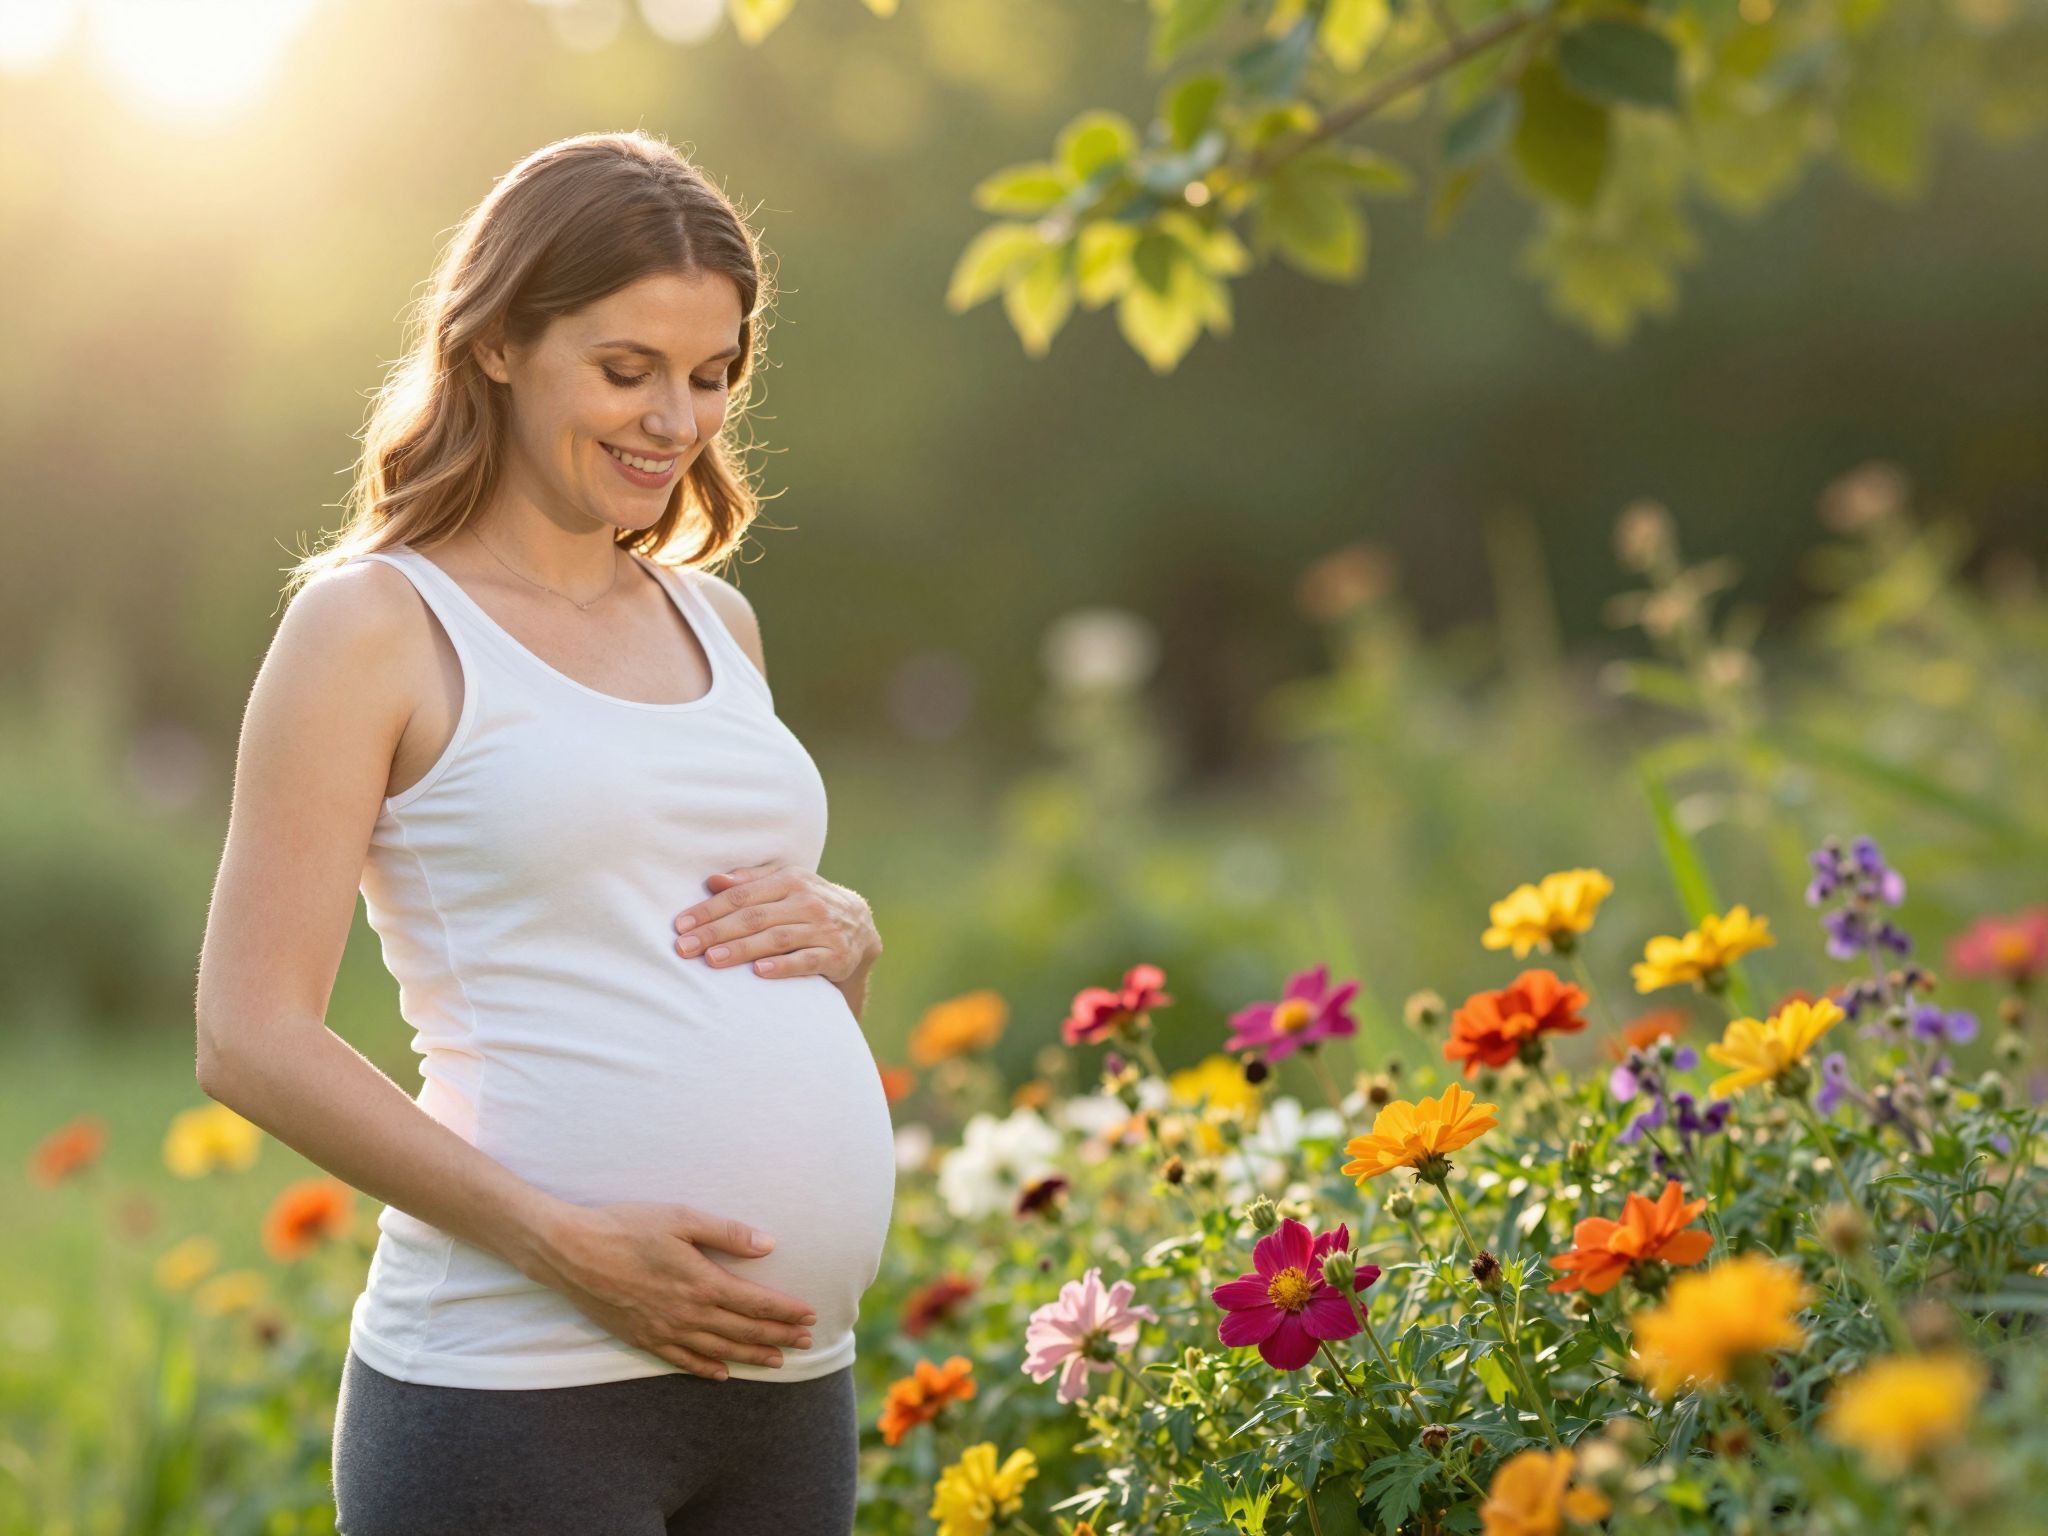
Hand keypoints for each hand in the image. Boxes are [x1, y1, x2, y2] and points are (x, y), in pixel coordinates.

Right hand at [531, 1201, 817, 1379]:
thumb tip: (770, 1244)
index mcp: (701, 1282)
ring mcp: (664, 1330)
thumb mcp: (681, 1218)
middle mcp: (687, 1313)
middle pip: (743, 1331)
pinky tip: (721, 1373)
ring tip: (778, 1362)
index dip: (785, 1312)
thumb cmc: (627, 1226)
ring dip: (751, 1357)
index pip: (756, 1303)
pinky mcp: (642, 1338)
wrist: (571, 1251)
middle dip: (779, 1337)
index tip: (810, 1315)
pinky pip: (681, 1360)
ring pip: (718, 1350)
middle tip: (807, 1343)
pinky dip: (705, 1369)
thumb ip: (727, 1232)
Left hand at [673, 860, 880, 982]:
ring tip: (712, 960)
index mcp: (790, 880)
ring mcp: (823, 928)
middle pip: (754, 917)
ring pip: (776, 938)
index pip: (742, 895)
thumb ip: (750, 881)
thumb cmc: (808, 903)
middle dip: (715, 932)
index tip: (680, 925)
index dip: (709, 910)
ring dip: (742, 949)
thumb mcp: (785, 884)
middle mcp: (807, 901)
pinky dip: (782, 966)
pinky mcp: (835, 955)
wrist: (860, 927)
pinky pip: (806, 961)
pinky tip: (758, 972)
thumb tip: (713, 880)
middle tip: (685, 947)